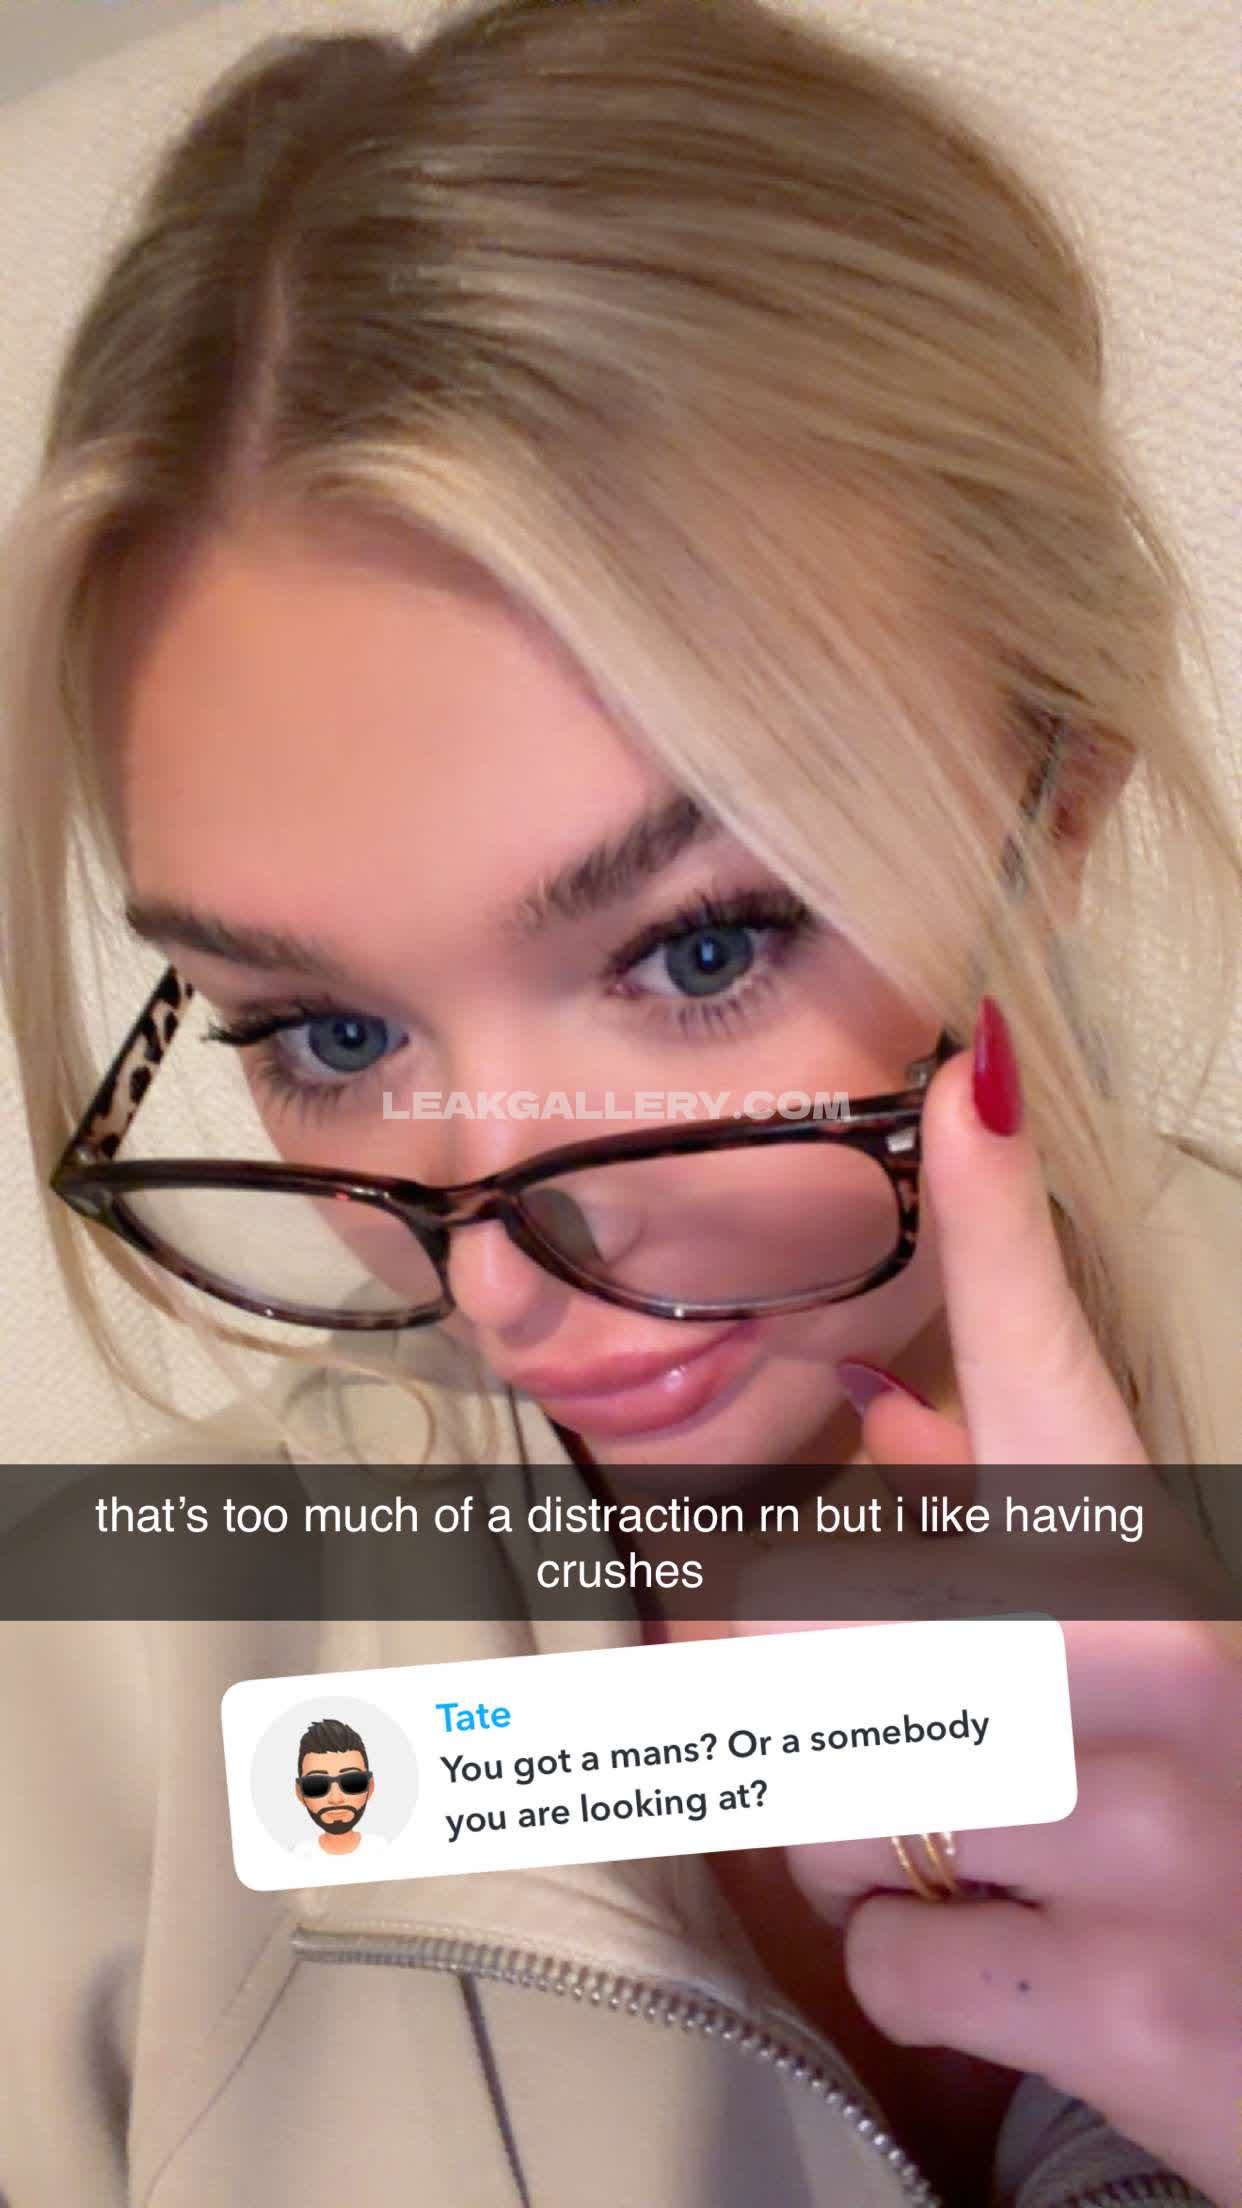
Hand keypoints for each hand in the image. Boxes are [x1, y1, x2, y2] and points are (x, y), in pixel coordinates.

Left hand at [731, 1000, 1241, 2202]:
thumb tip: (875, 1395)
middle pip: (814, 1626)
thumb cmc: (1228, 1818)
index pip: (1062, 1366)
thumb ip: (1020, 1532)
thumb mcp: (1166, 1661)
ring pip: (825, 1807)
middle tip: (891, 1741)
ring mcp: (1144, 1842)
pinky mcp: (1126, 2010)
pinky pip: (882, 1965)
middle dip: (796, 1691)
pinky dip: (917, 1975)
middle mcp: (1160, 1680)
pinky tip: (1026, 1970)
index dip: (1001, 1222)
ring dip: (861, 1844)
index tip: (966, 1083)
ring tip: (986, 1865)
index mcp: (1170, 1580)